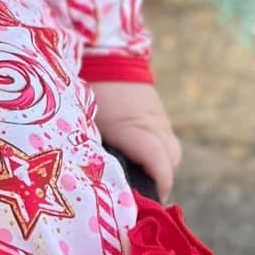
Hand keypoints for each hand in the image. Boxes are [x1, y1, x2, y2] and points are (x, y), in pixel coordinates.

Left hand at [89, 80, 181, 201]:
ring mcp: (157, 117)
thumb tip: (88, 180)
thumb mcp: (85, 120)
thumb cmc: (90, 86)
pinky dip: (153, 151)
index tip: (145, 204)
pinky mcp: (154, 111)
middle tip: (135, 195)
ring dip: (156, 166)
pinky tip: (132, 156)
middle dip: (157, 181)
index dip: (157, 187)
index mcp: (137, 128)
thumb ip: (90, 149)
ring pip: (169, 150)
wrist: (105, 50)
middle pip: (169, 161)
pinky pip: (162, 138)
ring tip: (134, 178)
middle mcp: (154, 124)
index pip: (160, 164)